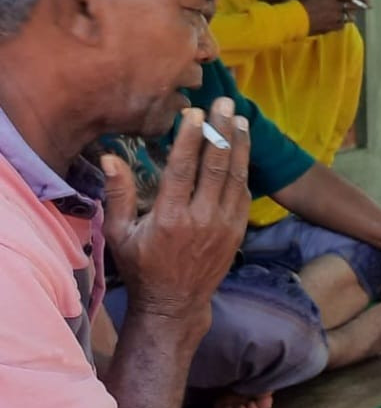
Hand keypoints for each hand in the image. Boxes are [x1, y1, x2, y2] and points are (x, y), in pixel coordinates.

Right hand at [102, 99, 250, 344]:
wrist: (175, 303)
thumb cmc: (142, 266)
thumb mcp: (119, 234)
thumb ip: (117, 194)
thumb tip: (110, 157)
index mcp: (170, 217)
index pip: (183, 168)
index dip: (191, 138)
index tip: (195, 113)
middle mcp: (201, 219)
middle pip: (216, 166)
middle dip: (222, 131)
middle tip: (226, 103)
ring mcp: (224, 226)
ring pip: (236, 177)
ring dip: (239, 146)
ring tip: (240, 120)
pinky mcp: (238, 232)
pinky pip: (244, 195)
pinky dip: (243, 171)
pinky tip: (242, 152)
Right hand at [299, 0, 370, 34]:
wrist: (295, 19)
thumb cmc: (299, 4)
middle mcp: (335, 6)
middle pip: (352, 6)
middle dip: (362, 5)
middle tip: (369, 5)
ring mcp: (334, 18)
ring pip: (348, 17)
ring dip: (351, 16)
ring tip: (353, 15)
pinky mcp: (330, 28)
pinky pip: (340, 26)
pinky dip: (341, 24)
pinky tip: (340, 24)